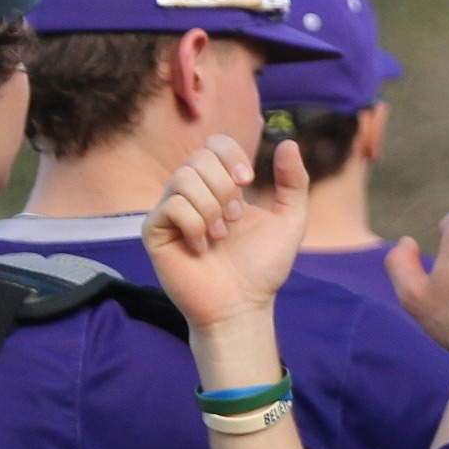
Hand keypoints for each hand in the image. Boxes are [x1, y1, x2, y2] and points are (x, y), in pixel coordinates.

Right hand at [146, 135, 305, 334]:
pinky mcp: (155, 231)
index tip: (248, 182)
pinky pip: (172, 206)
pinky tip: (202, 248)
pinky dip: (195, 225)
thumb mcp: (290, 220)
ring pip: (183, 178)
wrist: (242, 305)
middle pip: (198, 157)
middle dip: (225, 187)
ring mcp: (170, 212)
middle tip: (234, 219)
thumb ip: (294, 182)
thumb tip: (288, 142)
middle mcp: (191, 194)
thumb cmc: (262, 268)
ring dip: (211, 208)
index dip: (231, 156)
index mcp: (219, 186)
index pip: (214, 144)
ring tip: (221, 236)